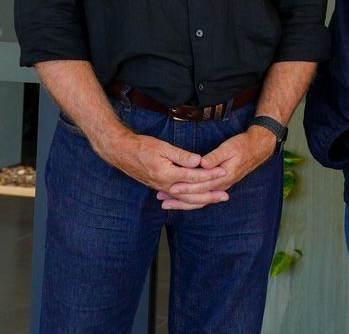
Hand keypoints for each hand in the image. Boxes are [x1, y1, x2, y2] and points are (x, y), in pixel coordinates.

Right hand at [92, 126, 226, 205]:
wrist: (122, 153)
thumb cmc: (142, 147)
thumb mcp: (163, 147)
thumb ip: (181, 156)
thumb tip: (198, 161)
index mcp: (167, 175)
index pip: (194, 177)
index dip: (210, 174)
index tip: (223, 171)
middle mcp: (166, 186)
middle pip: (192, 194)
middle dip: (210, 195)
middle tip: (226, 195)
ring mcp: (162, 189)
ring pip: (186, 200)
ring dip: (202, 200)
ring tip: (216, 199)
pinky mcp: (160, 188)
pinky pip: (178, 199)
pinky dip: (189, 202)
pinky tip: (197, 201)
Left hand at [156, 126, 274, 211]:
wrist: (257, 149)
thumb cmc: (242, 146)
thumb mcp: (229, 147)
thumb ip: (215, 156)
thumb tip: (202, 163)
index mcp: (223, 177)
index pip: (200, 185)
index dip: (185, 187)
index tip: (171, 188)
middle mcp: (221, 185)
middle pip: (197, 196)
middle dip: (179, 199)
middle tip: (162, 200)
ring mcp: (221, 187)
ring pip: (199, 199)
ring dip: (183, 202)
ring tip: (166, 203)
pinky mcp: (219, 185)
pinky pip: (203, 197)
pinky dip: (191, 200)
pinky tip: (182, 200)